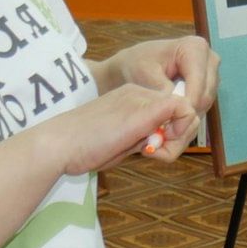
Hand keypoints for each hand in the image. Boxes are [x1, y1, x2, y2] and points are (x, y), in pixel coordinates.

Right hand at [39, 82, 198, 170]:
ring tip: (153, 154)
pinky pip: (185, 112)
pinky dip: (179, 136)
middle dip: (178, 136)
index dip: (171, 133)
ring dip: (178, 139)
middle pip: (182, 110)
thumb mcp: (119, 140)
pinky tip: (155, 151)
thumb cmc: (81, 148)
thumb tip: (160, 143)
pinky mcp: (148, 108)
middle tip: (157, 154)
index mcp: (131, 97)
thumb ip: (141, 137)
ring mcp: (144, 98)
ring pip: (187, 112)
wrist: (59, 144)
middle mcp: (140, 92)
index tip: (153, 151)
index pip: (168, 110)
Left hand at [98, 36, 218, 117]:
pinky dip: (190, 113)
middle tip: (169, 127)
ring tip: (168, 123)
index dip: (188, 103)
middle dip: (189, 111)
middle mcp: (209, 58)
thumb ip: (161, 88)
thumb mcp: (144, 74)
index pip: (198, 81)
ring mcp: (211, 72)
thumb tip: (176, 104)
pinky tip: (173, 118)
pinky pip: (204, 104)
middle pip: (206, 93)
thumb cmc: (138, 64)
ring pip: (207, 101)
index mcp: (194, 48)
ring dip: (189, 114)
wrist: (136, 64)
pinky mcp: (209, 85)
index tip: (172, 121)